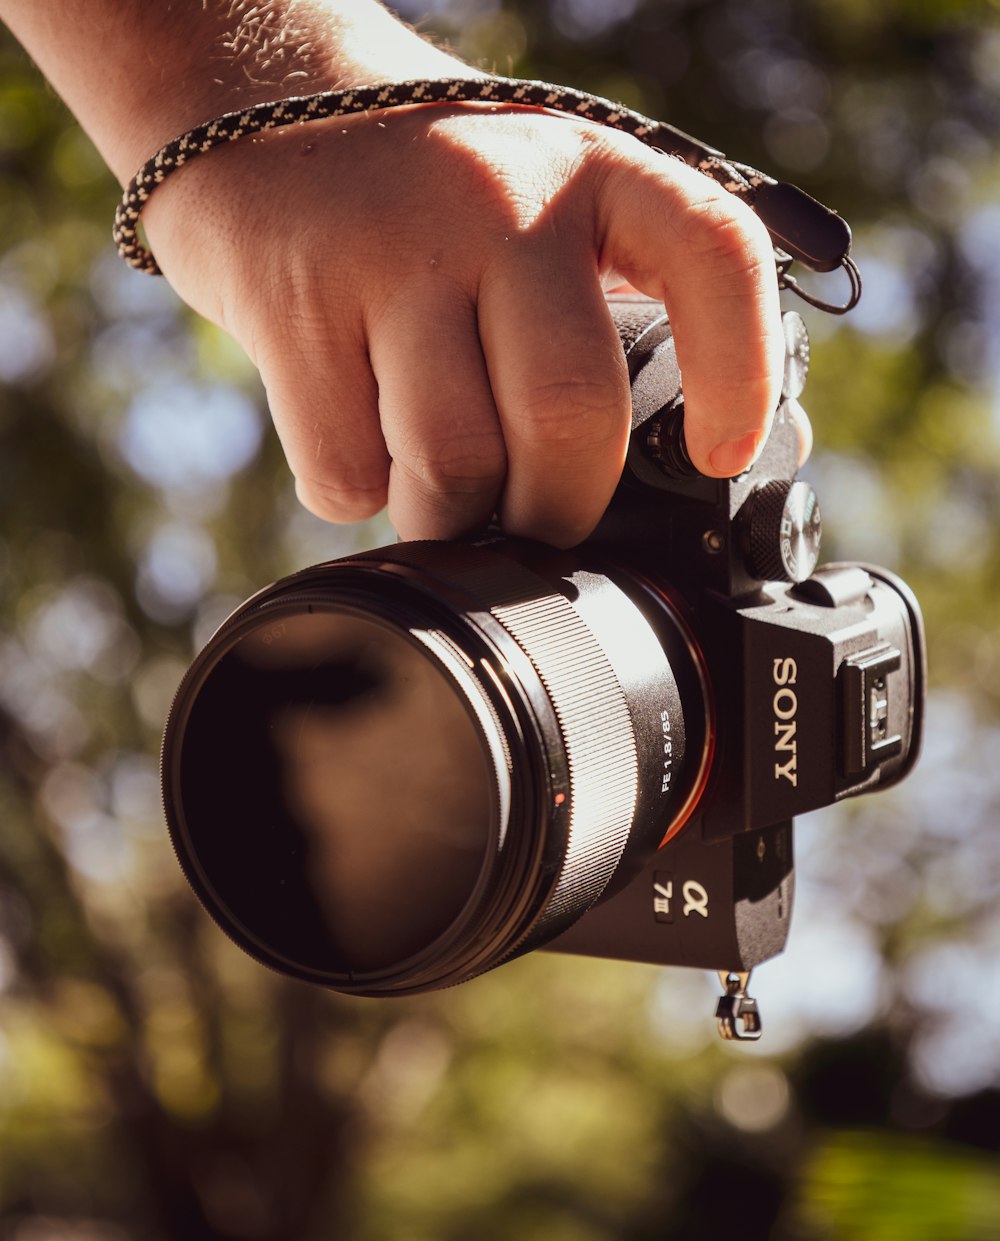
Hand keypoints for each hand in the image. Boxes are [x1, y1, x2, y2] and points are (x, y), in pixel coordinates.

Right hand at [142, 102, 786, 546]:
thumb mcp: (536, 203)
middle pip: (567, 412)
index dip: (736, 373)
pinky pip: (347, 469)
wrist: (251, 103)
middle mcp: (500, 195)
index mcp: (589, 167)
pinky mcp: (294, 300)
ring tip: (437, 491)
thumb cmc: (424, 196)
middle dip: (556, 510)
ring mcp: (391, 245)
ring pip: (453, 461)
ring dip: (449, 517)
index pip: (711, 256)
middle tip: (536, 521)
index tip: (718, 455)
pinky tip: (353, 441)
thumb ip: (605, 306)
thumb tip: (688, 466)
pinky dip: (354, 493)